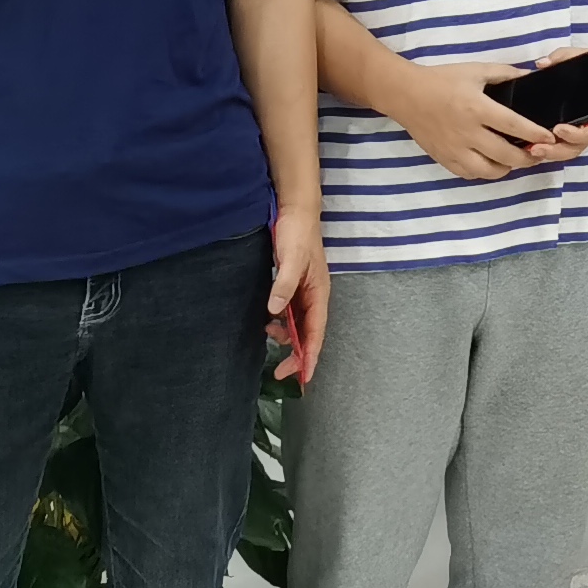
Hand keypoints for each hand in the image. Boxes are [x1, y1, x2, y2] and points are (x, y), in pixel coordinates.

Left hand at [265, 208, 328, 364]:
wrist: (295, 210)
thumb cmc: (297, 234)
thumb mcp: (290, 259)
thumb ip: (283, 286)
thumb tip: (275, 313)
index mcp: (319, 292)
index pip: (316, 331)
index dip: (311, 355)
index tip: (304, 377)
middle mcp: (314, 296)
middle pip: (309, 333)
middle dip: (299, 354)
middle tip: (280, 373)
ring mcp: (304, 291)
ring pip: (299, 324)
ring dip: (287, 337)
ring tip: (268, 337)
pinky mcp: (293, 286)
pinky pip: (289, 313)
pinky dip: (281, 323)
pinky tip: (268, 323)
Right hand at [387, 58, 563, 180]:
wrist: (406, 94)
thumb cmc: (442, 79)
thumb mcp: (476, 70)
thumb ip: (505, 74)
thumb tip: (530, 77)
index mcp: (477, 108)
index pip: (514, 126)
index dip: (535, 133)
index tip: (550, 136)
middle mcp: (467, 133)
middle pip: (506, 155)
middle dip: (528, 157)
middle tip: (538, 153)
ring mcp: (454, 150)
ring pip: (489, 171)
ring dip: (507, 168)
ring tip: (517, 160)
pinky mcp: (444, 159)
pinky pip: (470, 174)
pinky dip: (485, 172)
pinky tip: (493, 164)